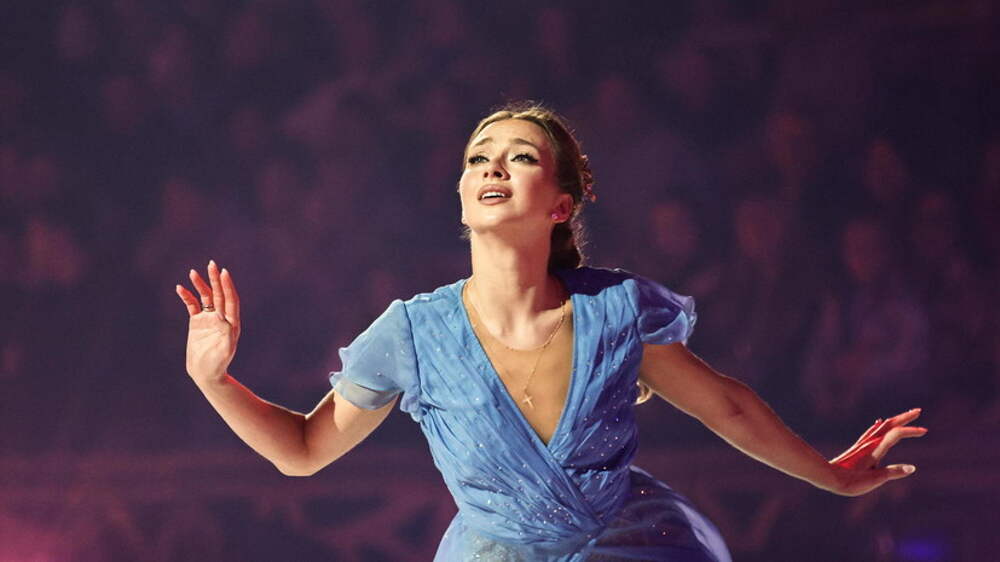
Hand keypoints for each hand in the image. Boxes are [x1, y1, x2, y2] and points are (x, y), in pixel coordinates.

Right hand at [175, 260, 241, 383]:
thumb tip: (226, 320)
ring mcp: (209, 319)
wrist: (205, 373)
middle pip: (219, 294)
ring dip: (200, 285)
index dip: (227, 286)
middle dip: (215, 279)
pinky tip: (180, 288)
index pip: (231, 300)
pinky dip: (186, 297)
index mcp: (232, 322)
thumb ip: (226, 336)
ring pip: (205, 297)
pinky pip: (192, 306)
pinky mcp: (197, 323)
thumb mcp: (224, 351)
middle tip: (211, 264)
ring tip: (192, 272)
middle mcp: (222, 318)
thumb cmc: (217, 364)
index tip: (224, 272)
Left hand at [826, 408, 927, 495]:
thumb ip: (893, 472)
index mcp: (876, 448)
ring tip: (904, 416)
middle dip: (904, 417)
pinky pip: (872, 432)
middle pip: (890, 425)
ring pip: (882, 427)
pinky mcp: (859, 448)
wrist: (827, 476)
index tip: (925, 430)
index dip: (911, 431)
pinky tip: (878, 424)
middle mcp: (870, 442)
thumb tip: (912, 468)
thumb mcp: (874, 479)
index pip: (897, 434)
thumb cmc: (851, 481)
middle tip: (918, 410)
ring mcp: (864, 444)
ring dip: (895, 420)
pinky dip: (880, 426)